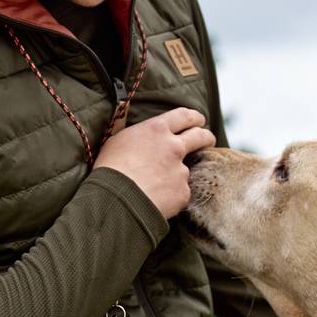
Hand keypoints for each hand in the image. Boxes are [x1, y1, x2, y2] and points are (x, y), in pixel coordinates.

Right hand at [95, 107, 215, 218]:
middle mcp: (174, 147)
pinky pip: (179, 193)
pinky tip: (156, 200)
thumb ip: (139, 136)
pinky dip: (171, 196)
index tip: (198, 120)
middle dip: (206, 137)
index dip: (194, 117)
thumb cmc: (109, 170)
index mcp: (157, 130)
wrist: (114, 200)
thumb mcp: (119, 141)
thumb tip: (144, 136)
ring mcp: (181, 171)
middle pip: (200, 136)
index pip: (184, 116)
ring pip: (184, 170)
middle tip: (207, 140)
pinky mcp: (183, 192)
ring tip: (155, 186)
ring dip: (175, 175)